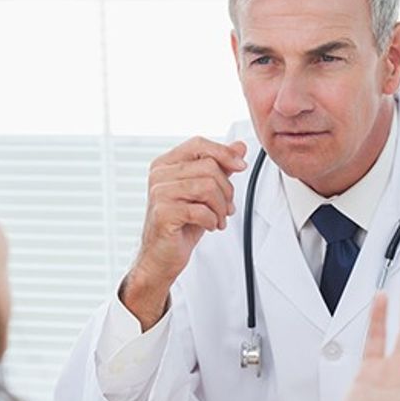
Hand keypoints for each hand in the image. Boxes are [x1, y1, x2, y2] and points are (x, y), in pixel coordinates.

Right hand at [122, 137, 246, 329]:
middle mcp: (159, 175)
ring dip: (221, 207)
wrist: (161, 256)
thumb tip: (239, 147)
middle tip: (227, 207)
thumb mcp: (204, 193)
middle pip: (208, 167)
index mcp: (166, 164)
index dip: (223, 153)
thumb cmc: (180, 225)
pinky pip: (201, 210)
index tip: (240, 167)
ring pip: (207, 187)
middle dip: (226, 190)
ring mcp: (159, 193)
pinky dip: (212, 220)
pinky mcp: (163, 213)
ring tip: (219, 219)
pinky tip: (209, 226)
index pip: (199, 144)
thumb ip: (220, 168)